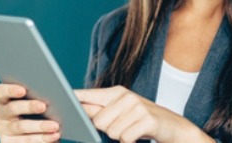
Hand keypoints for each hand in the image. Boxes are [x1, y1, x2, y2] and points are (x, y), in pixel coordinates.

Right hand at [0, 83, 61, 142]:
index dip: (10, 89)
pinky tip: (54, 136)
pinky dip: (41, 139)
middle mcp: (0, 115)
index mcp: (4, 100)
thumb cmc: (39, 114)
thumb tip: (59, 91)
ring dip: (39, 126)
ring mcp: (4, 131)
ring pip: (20, 127)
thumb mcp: (36, 103)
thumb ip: (40, 94)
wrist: (38, 135)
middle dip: (28, 106)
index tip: (23, 89)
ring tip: (55, 125)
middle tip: (43, 106)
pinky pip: (25, 142)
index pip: (0, 91)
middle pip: (12, 108)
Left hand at [74, 86, 214, 142]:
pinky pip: (124, 138)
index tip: (56, 96)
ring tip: (133, 130)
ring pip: (111, 131)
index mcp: (116, 92)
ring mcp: (137, 106)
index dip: (72, 98)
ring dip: (120, 136)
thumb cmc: (143, 121)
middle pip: (97, 121)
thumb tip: (77, 111)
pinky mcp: (147, 119)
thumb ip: (100, 110)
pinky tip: (139, 136)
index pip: (88, 95)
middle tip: (123, 127)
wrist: (175, 128)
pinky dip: (130, 142)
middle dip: (107, 130)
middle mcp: (125, 96)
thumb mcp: (122, 112)